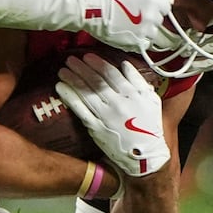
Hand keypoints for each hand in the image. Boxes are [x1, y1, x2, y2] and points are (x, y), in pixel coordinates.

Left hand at [55, 53, 170, 177]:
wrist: (145, 155)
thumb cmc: (150, 126)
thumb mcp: (151, 100)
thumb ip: (138, 81)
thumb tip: (124, 64)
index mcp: (132, 94)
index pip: (111, 74)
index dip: (97, 63)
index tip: (87, 56)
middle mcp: (118, 103)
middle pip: (95, 81)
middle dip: (81, 68)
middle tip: (70, 59)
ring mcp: (105, 115)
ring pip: (86, 93)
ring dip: (72, 79)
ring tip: (63, 70)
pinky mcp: (96, 128)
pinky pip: (80, 110)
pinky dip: (70, 97)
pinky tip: (61, 87)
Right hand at [80, 0, 172, 52]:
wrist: (92, 7)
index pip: (167, 6)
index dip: (157, 6)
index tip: (150, 6)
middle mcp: (152, 16)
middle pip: (159, 19)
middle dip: (150, 16)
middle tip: (137, 13)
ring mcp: (144, 30)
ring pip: (153, 32)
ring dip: (145, 28)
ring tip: (132, 23)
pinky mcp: (135, 42)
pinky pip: (145, 44)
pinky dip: (140, 39)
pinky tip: (130, 32)